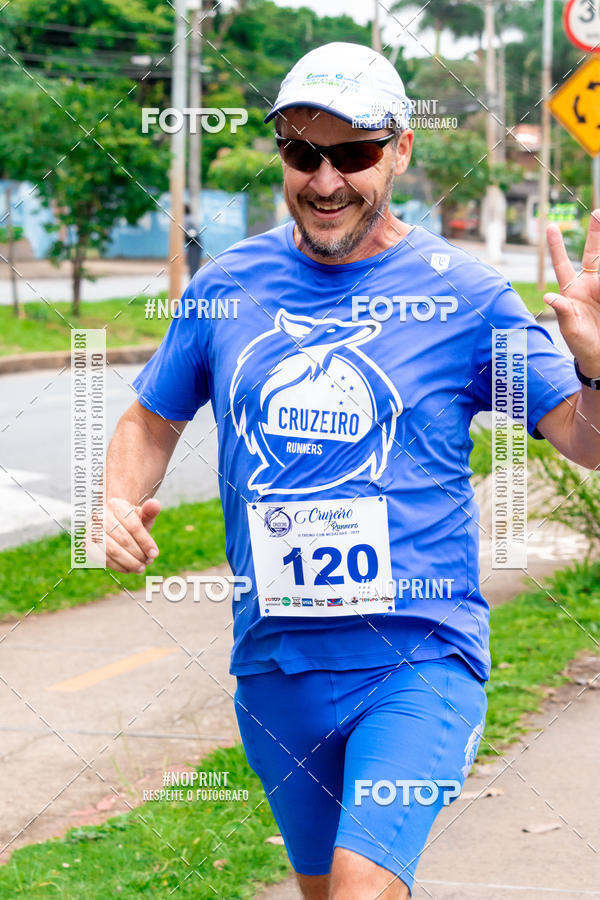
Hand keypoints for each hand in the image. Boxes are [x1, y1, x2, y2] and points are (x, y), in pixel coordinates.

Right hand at [90, 497, 160, 573]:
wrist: (114, 525)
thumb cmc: (131, 521)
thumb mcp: (142, 516)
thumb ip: (150, 511)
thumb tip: (155, 504)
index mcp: (116, 505)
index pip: (133, 526)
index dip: (145, 541)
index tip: (155, 553)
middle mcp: (100, 516)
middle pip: (123, 539)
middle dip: (138, 553)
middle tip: (148, 562)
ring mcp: (91, 530)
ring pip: (112, 550)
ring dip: (129, 562)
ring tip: (140, 568)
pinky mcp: (87, 545)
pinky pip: (103, 559)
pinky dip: (117, 566)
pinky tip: (128, 569)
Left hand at [544, 209, 599, 376]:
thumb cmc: (581, 344)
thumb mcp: (569, 329)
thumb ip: (561, 311)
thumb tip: (548, 296)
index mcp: (572, 291)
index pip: (562, 263)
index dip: (557, 246)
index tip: (551, 226)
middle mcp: (589, 285)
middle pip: (592, 253)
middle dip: (596, 233)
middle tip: (599, 212)